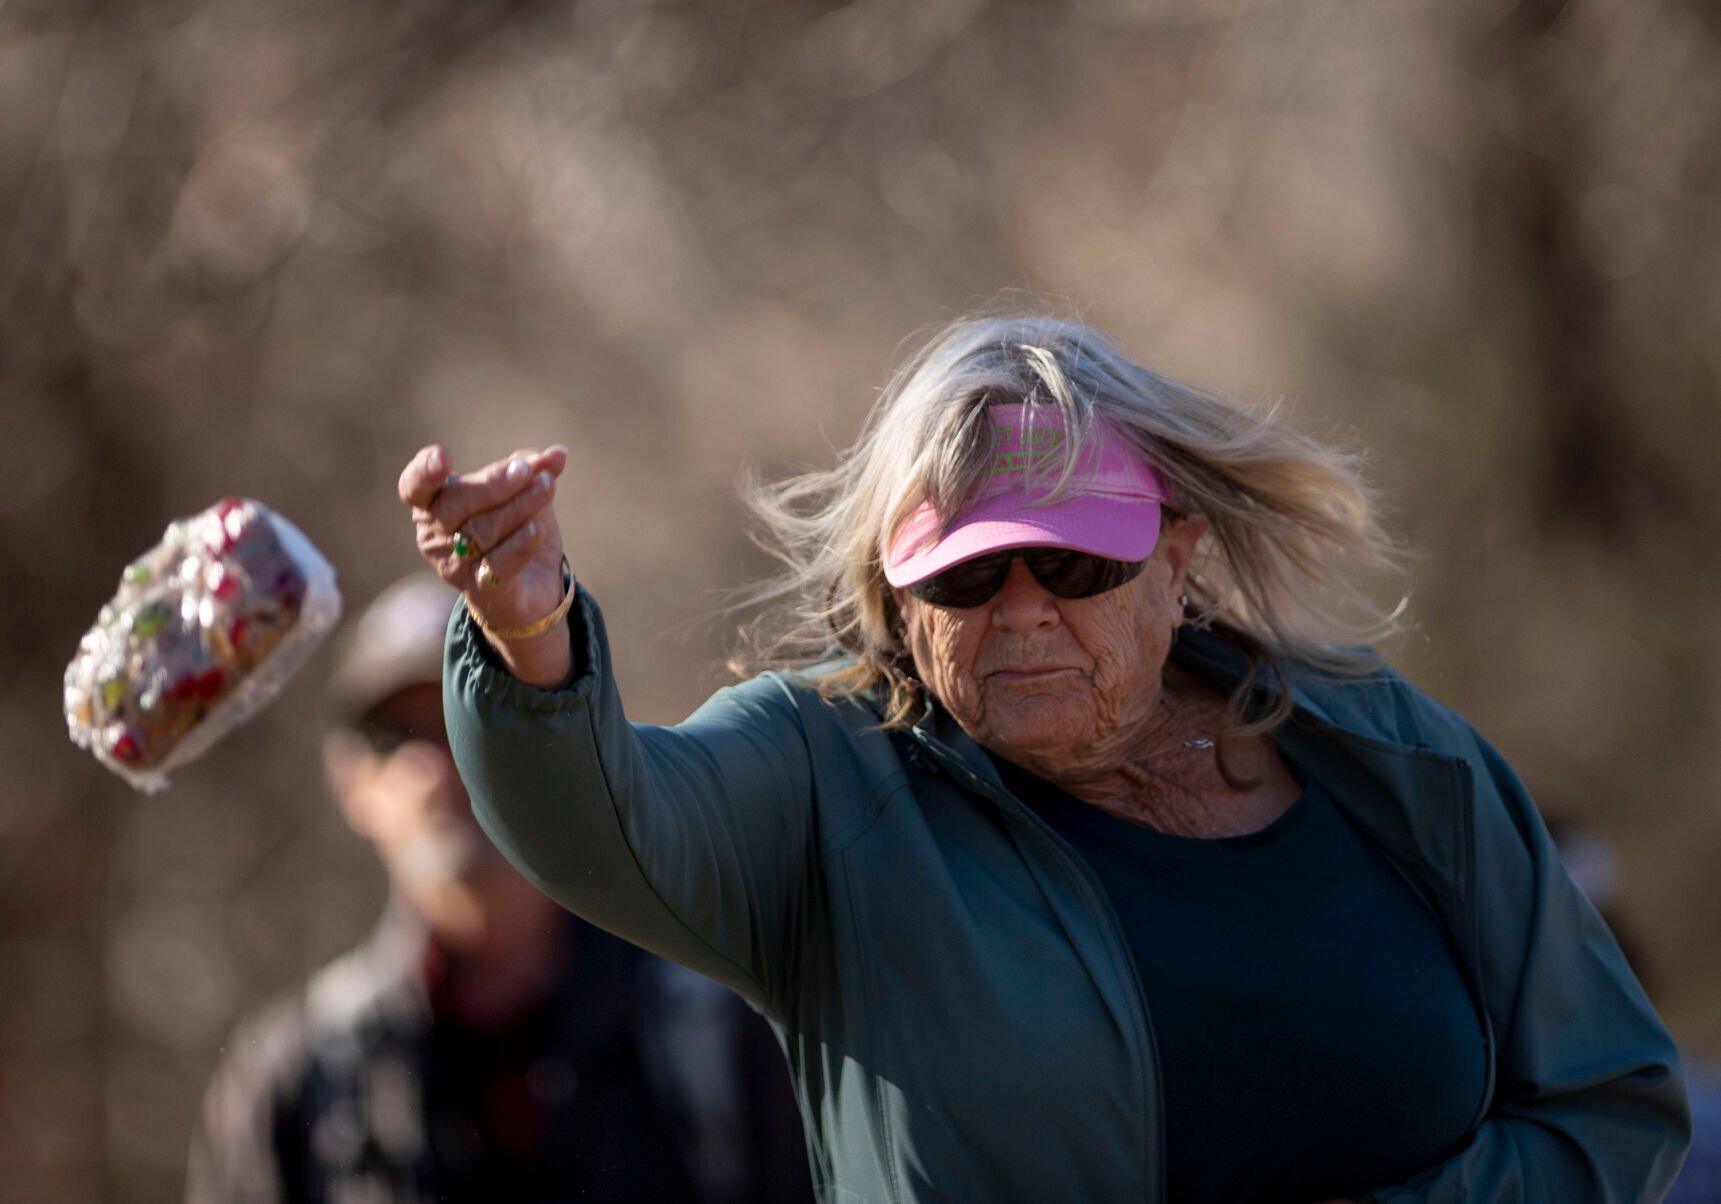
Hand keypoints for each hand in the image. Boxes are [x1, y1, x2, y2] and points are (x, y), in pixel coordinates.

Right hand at [398, 442, 572, 686]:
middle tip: (527, 470)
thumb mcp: (523, 492)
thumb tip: (557, 454)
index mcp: (433, 503)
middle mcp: (434, 536)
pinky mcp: (482, 591)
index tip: (442, 456)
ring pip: (482, 531)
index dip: (424, 472)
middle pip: (456, 505)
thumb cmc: (514, 527)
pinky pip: (498, 565)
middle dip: (494, 484)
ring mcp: (454, 566)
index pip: (414, 486)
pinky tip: (537, 528)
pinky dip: (519, 544)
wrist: (530, 584)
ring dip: (519, 505)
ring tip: (547, 485)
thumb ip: (533, 469)